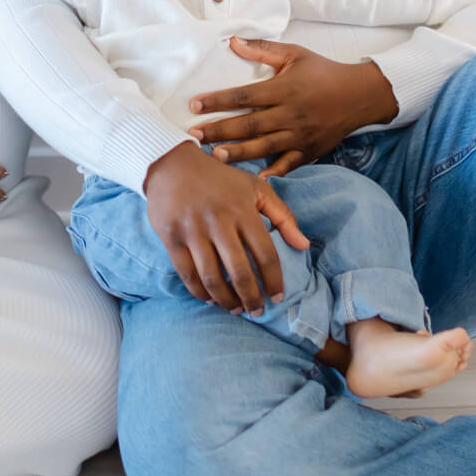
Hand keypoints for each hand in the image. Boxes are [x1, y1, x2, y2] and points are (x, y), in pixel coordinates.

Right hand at [143, 140, 308, 313]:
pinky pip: (187, 274)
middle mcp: (219, 221)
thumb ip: (283, 216)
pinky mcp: (172, 237)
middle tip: (256, 311)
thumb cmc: (220, 179)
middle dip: (251, 298)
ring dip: (226, 300)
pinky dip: (200, 292)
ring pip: (212, 277)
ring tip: (235, 309)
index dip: (274, 280)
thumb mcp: (256, 188)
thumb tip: (304, 246)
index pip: (266, 254)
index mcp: (243, 210)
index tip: (277, 297)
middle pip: (240, 271)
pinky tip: (210, 298)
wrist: (172, 164)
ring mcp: (193, 230)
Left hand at [188, 42, 396, 176]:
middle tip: (193, 136)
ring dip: (238, 152)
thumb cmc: (323, 71)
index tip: (194, 104)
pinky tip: (255, 179)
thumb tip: (233, 41)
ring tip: (215, 156)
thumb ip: (262, 49)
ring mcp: (299, 135)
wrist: (359, 95)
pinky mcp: (309, 151)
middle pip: (249, 124)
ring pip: (264, 147)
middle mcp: (289, 113)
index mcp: (283, 88)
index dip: (217, 100)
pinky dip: (272, 172)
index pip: (243, 95)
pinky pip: (288, 164)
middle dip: (219, 130)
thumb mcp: (294, 54)